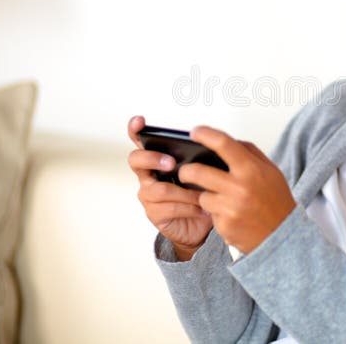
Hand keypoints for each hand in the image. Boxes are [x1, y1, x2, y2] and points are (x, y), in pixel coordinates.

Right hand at [128, 116, 212, 260]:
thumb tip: (209, 145)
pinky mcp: (154, 213)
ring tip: (202, 195)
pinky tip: (201, 208)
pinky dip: (189, 207)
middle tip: (172, 162)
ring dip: (185, 192)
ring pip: (160, 189)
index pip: (140, 140)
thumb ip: (200, 158)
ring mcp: (148, 194)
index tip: (140, 121)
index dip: (136, 130)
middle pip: (136, 160)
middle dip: (153, 158)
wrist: (201, 224)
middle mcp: (147, 175)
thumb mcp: (202, 172)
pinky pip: (169, 208)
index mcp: (157, 159)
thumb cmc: (199, 192)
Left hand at [179, 125, 296, 254]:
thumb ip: (250, 153)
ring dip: (207, 196)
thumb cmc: (277, 201)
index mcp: (251, 170)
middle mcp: (239, 188)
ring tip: (223, 200)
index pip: (223, 144)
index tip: (195, 131)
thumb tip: (229, 141)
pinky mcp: (224, 226)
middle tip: (185, 171)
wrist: (283, 236)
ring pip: (202, 196)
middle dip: (186, 171)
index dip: (206, 134)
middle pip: (198, 172)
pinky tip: (231, 215)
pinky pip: (210, 214)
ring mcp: (230, 208)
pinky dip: (217, 213)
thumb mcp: (271, 171)